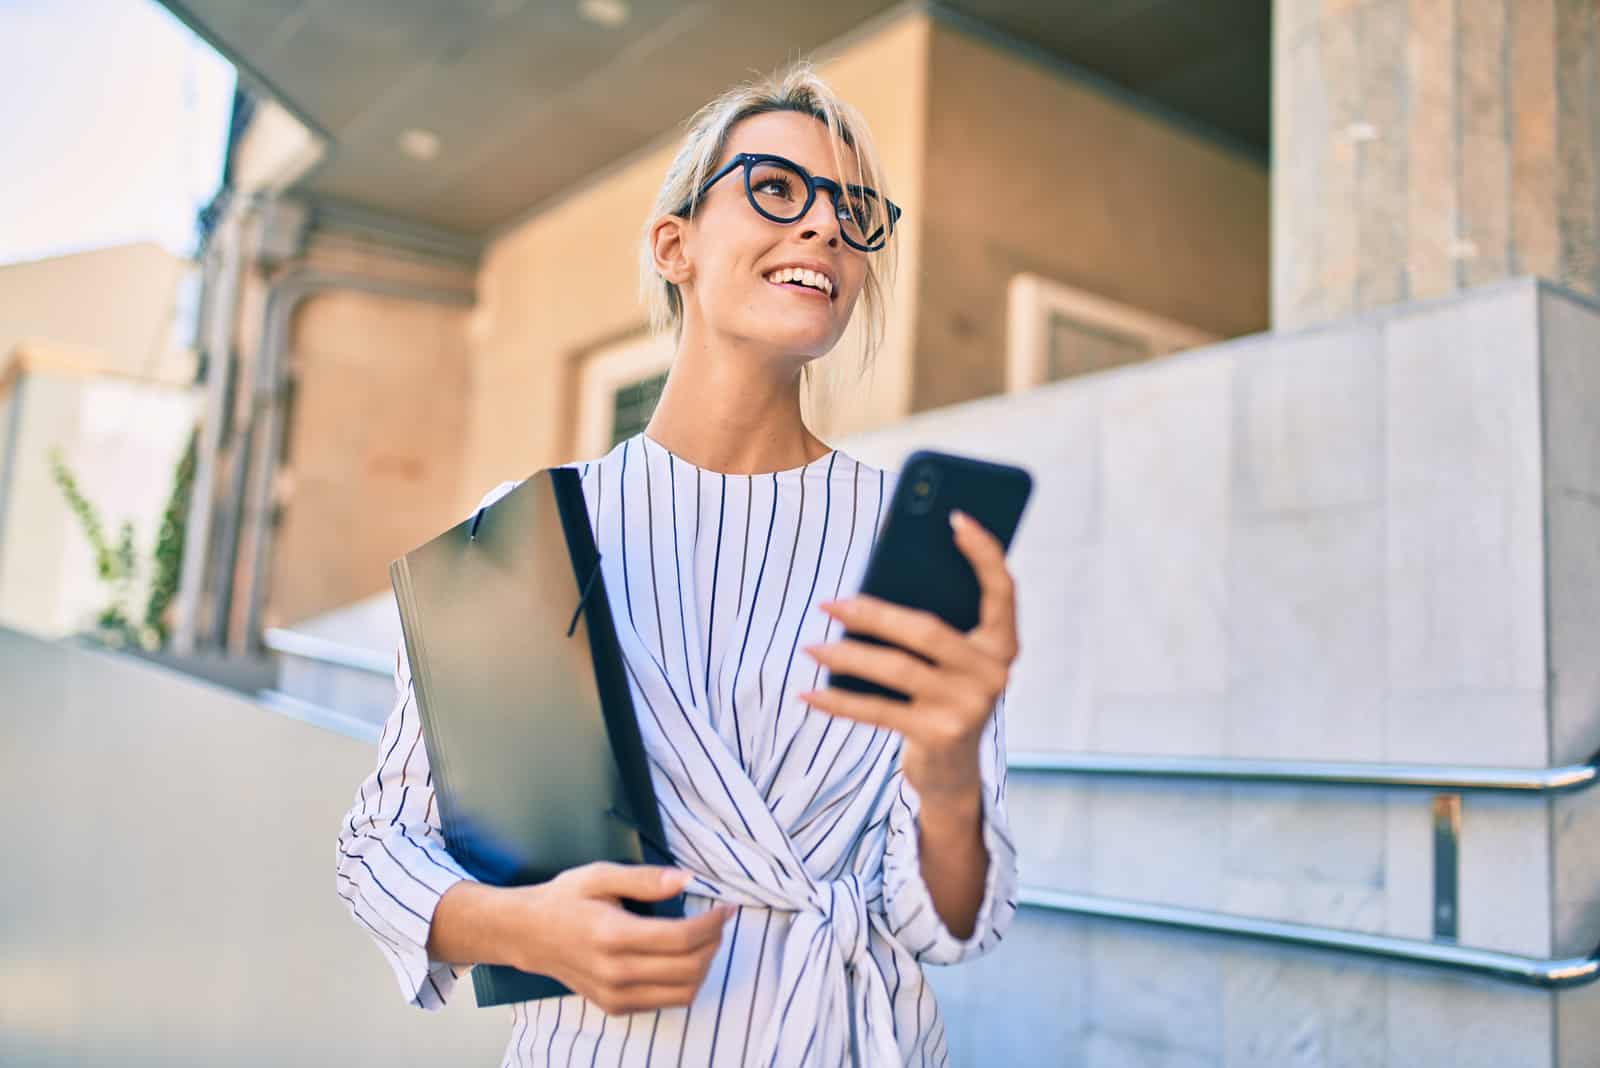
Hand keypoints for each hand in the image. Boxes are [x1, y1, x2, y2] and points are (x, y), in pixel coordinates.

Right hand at [509, 863, 732, 1013]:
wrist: (528, 934)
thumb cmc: (565, 899)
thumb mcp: (600, 875)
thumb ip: (645, 879)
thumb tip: (687, 879)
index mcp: (613, 936)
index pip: (681, 939)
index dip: (712, 924)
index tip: (725, 908)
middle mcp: (615, 973)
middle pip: (689, 968)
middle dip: (714, 944)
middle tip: (717, 922)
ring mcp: (614, 995)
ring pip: (683, 993)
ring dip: (705, 966)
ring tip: (704, 940)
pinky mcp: (615, 1007)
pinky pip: (665, 1002)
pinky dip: (684, 982)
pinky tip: (680, 957)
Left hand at [797, 508, 1018, 800]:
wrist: (952, 773)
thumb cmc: (941, 697)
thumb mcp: (948, 661)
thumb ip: (932, 626)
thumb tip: (873, 588)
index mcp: (1002, 646)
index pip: (1002, 590)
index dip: (983, 552)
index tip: (954, 516)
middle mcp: (993, 675)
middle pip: (926, 630)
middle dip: (872, 612)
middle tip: (829, 602)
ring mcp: (968, 707)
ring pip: (896, 669)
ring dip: (845, 654)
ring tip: (811, 644)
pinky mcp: (938, 736)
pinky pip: (876, 710)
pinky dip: (837, 700)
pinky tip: (807, 691)